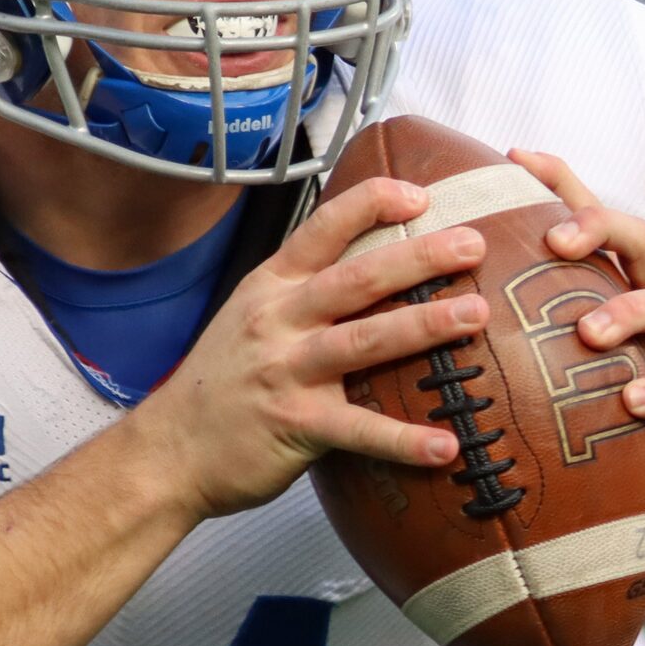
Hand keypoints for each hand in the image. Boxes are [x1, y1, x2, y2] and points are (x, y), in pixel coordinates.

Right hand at [133, 176, 494, 518]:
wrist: (168, 450)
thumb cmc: (222, 383)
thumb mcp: (252, 317)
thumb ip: (305, 294)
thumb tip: (379, 272)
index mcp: (272, 286)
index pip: (322, 228)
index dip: (371, 204)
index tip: (420, 195)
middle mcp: (279, 320)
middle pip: (358, 278)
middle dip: (420, 257)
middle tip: (474, 245)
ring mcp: (286, 371)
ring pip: (365, 340)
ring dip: (425, 326)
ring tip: (476, 317)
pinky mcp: (295, 425)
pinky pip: (359, 430)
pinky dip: (404, 440)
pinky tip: (446, 446)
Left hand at [508, 149, 644, 503]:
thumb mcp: (606, 348)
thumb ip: (557, 323)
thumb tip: (469, 311)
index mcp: (637, 283)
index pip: (602, 219)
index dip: (563, 182)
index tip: (514, 156)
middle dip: (601, 229)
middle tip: (554, 241)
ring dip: (628, 313)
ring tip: (587, 333)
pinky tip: (631, 400)